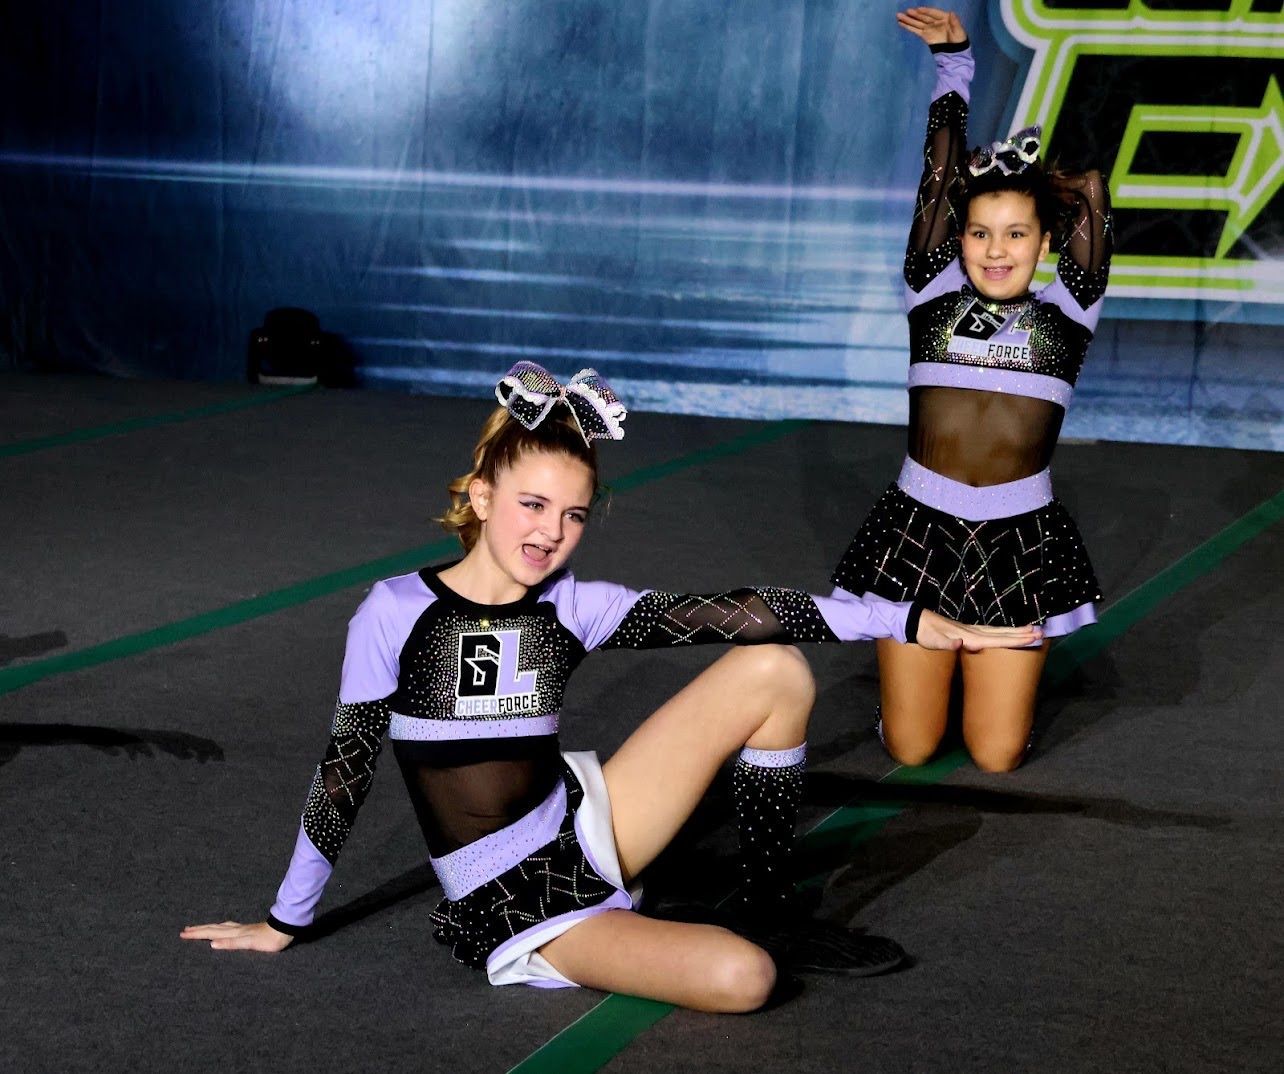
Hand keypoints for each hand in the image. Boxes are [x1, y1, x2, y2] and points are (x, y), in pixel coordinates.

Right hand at [180, 920, 293, 951]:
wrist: (285, 929)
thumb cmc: (269, 939)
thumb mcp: (249, 943)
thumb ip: (231, 944)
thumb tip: (212, 944)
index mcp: (234, 933)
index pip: (211, 932)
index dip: (197, 934)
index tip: (183, 934)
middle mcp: (236, 929)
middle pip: (214, 928)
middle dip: (199, 930)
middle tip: (185, 930)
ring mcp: (242, 929)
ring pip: (220, 927)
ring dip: (208, 928)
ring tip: (199, 928)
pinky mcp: (249, 930)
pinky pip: (229, 928)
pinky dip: (220, 928)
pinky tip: (223, 929)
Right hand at [896, 7, 966, 46]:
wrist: (955, 51)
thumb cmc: (959, 40)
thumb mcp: (959, 31)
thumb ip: (955, 22)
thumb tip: (951, 13)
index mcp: (943, 18)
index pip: (933, 13)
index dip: (925, 11)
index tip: (918, 10)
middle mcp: (935, 21)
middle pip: (923, 17)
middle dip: (914, 15)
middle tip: (905, 12)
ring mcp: (929, 28)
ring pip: (917, 23)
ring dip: (908, 20)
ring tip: (899, 16)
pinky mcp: (925, 36)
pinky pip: (916, 30)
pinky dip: (909, 27)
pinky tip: (901, 24)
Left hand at [916, 609, 1042, 651]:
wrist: (917, 621)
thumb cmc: (924, 633)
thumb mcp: (932, 640)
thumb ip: (946, 643)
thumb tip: (960, 643)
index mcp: (969, 636)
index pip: (997, 639)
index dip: (1014, 639)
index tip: (1031, 637)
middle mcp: (973, 632)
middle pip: (1002, 633)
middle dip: (1021, 634)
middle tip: (1041, 633)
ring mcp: (971, 630)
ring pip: (998, 631)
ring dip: (1016, 631)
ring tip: (1033, 630)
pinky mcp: (968, 630)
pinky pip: (991, 632)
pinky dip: (1003, 632)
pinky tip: (1009, 632)